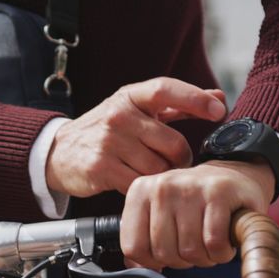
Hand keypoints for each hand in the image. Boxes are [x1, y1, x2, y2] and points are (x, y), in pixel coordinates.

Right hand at [46, 77, 225, 197]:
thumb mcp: (137, 109)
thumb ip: (178, 104)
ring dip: (161, 175)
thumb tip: (218, 96)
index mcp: (130, 97)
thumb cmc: (108, 130)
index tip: (219, 110)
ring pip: (158, 167)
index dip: (195, 99)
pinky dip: (143, 188)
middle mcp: (119, 115)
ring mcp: (109, 141)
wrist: (59, 151)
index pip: (166, 89)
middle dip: (180, 159)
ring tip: (150, 172)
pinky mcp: (101, 168)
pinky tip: (135, 182)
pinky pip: (139, 184)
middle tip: (174, 163)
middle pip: (172, 142)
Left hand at [120, 160, 274, 269]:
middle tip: (195, 244)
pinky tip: (225, 239)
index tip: (169, 250)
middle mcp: (161, 186)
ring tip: (211, 239)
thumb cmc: (194, 203)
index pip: (133, 248)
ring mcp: (190, 187)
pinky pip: (214, 244)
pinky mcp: (219, 192)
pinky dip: (222, 252)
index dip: (154, 261)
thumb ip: (143, 241)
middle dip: (184, 260)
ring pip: (190, 251)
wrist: (234, 177)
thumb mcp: (159, 214)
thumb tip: (136, 270)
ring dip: (206, 257)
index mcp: (140, 192)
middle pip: (164, 253)